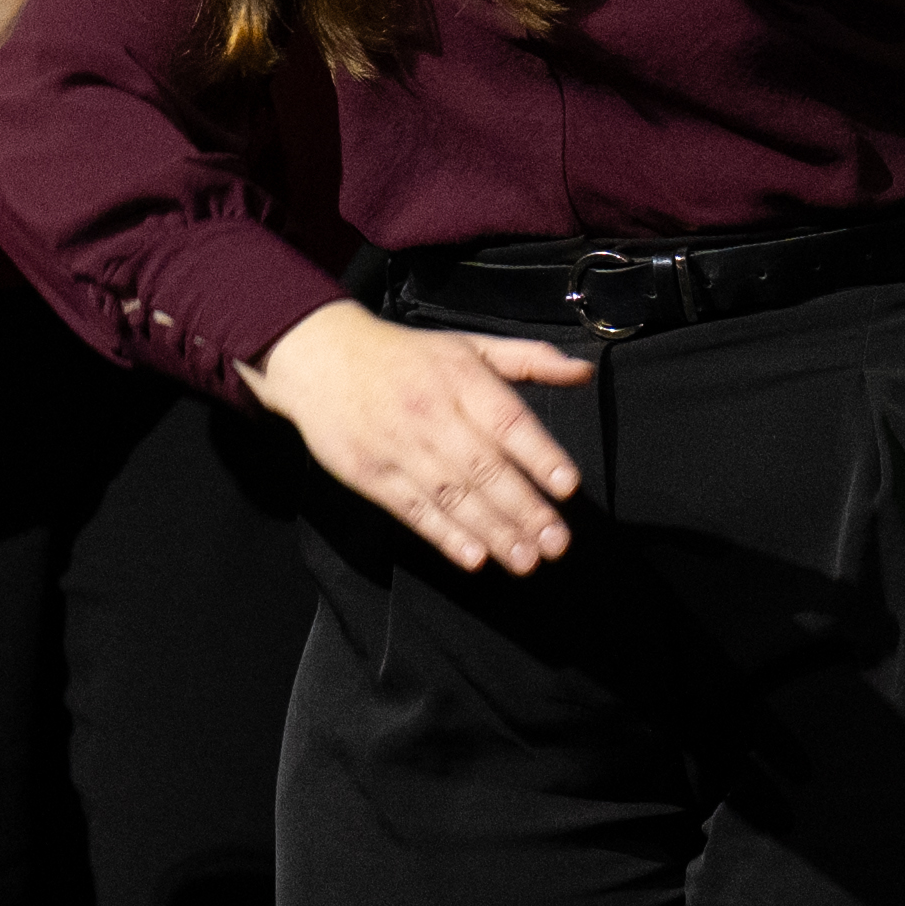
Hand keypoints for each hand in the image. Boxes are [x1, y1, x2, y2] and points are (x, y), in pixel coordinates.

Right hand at [242, 297, 592, 574]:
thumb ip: (530, 360)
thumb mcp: (469, 345)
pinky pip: (414, 510)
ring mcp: (401, 447)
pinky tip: (473, 558)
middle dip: (525, 509)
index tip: (567, 486)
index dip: (540, 454)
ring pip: (454, 496)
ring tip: (526, 560)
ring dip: (493, 532)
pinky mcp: (372, 475)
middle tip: (557, 543)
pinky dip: (444, 536)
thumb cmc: (406, 355)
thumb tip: (585, 372)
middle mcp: (434, 413)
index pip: (509, 420)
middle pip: (486, 467)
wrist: (319, 358)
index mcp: (462, 378)